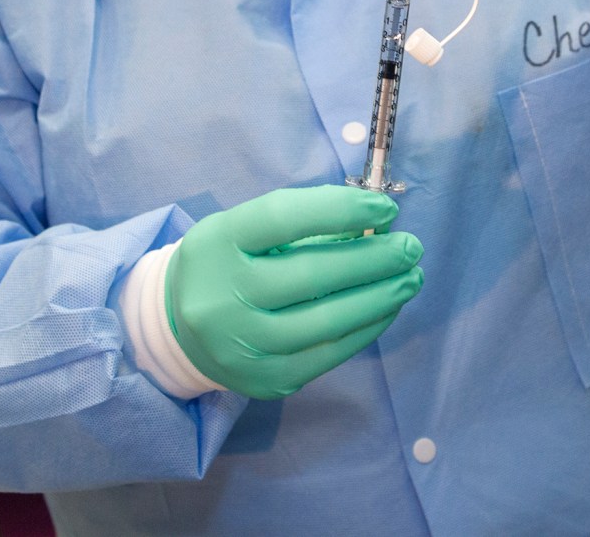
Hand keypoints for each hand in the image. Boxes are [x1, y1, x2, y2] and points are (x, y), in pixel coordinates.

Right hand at [167, 185, 423, 400]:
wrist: (179, 328)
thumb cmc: (226, 264)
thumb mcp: (243, 229)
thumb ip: (300, 221)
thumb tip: (373, 222)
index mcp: (215, 243)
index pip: (282, 218)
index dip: (340, 210)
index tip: (384, 210)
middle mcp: (222, 296)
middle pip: (311, 274)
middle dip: (374, 259)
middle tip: (411, 247)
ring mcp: (243, 345)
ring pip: (327, 320)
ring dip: (380, 297)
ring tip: (410, 278)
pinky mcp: (265, 379)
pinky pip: (329, 353)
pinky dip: (366, 328)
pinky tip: (386, 307)